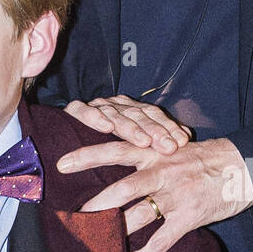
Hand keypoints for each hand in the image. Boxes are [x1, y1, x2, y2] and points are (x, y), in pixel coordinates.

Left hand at [58, 136, 252, 251]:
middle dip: (96, 202)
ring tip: (92, 242)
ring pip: (139, 215)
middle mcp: (162, 172)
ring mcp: (176, 196)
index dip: (87, 155)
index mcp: (154, 152)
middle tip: (72, 215)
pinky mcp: (189, 218)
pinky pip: (161, 241)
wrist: (243, 165)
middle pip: (123, 187)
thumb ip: (144, 154)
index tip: (61, 164)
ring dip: (114, 230)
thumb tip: (111, 163)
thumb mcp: (170, 145)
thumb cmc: (202, 156)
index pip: (115, 150)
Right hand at [64, 95, 190, 153]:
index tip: (182, 142)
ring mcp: (96, 105)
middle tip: (167, 147)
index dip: (168, 127)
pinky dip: (94, 117)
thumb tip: (187, 137)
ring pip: (115, 113)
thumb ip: (159, 136)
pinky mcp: (74, 110)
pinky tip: (105, 127)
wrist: (65, 135)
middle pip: (138, 114)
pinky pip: (83, 110)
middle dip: (154, 130)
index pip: (154, 114)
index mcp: (132, 108)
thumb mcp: (137, 139)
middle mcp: (116, 104)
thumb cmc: (110, 144)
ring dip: (130, 128)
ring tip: (142, 141)